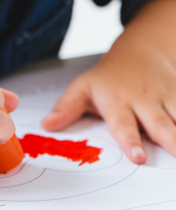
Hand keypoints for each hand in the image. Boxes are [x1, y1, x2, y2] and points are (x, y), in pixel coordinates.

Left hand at [42, 0, 175, 164]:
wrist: (139, 53)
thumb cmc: (108, 78)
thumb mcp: (82, 88)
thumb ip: (66, 108)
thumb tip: (47, 125)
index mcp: (117, 101)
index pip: (123, 123)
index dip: (130, 140)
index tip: (138, 156)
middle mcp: (143, 101)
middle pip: (159, 123)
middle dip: (169, 139)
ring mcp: (165, 99)